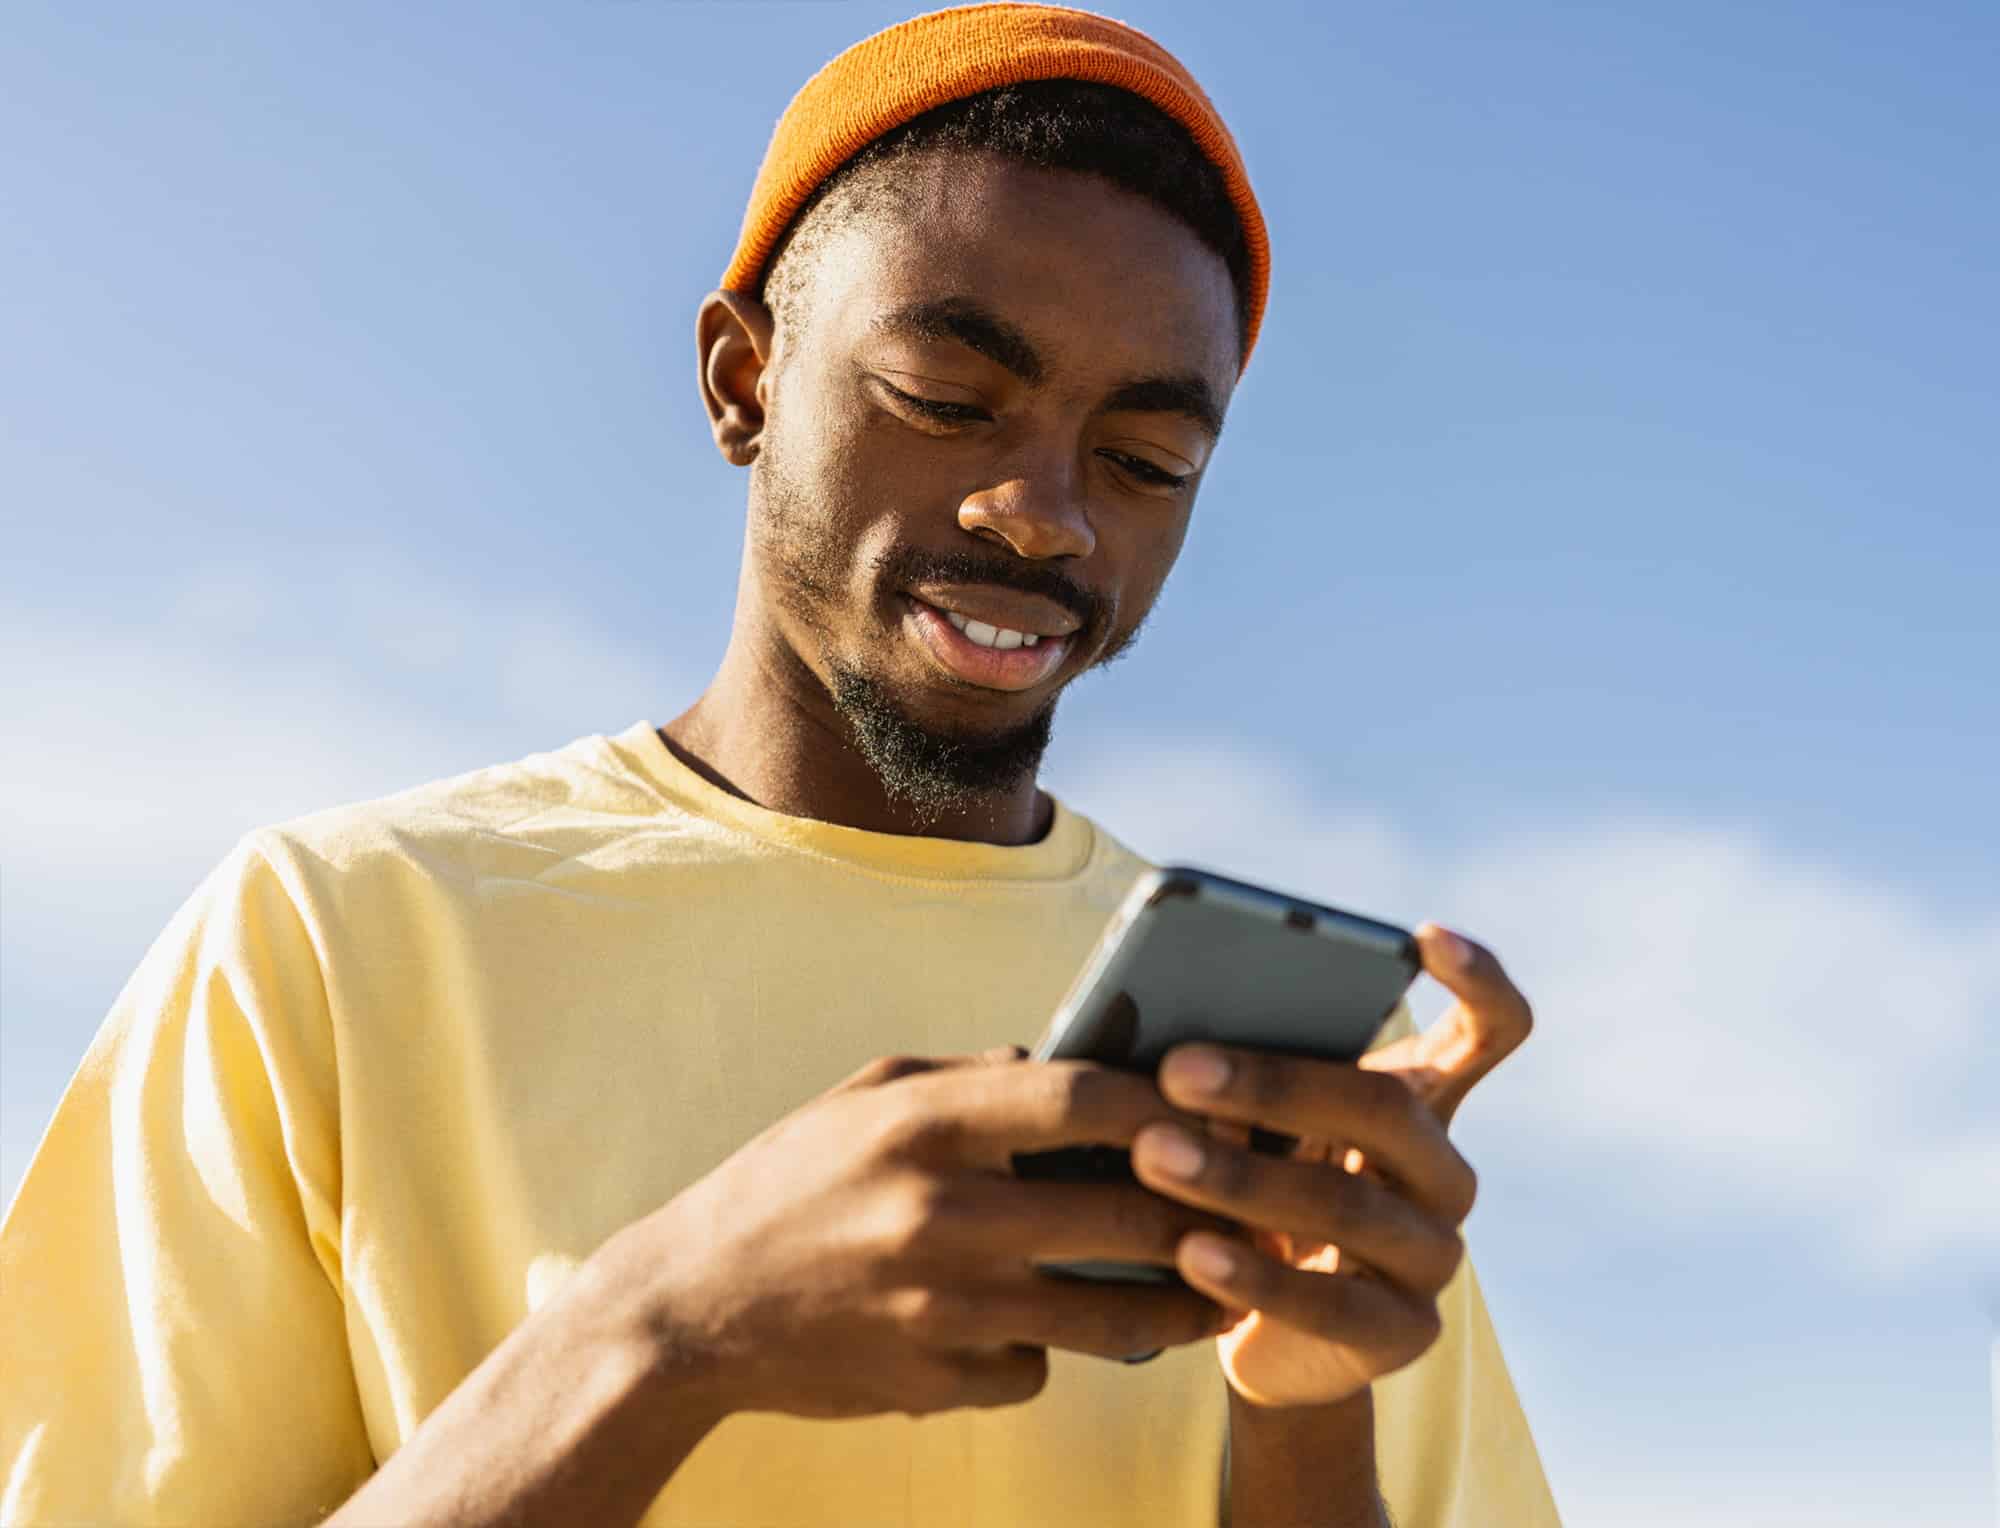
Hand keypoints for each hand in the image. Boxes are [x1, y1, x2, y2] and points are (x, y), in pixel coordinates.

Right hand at [587, 1047, 1241, 1423]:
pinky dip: (1049, 1354)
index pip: (1084, 1099)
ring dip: (1177, 1308)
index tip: (1224, 1106)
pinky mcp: (935, 1383)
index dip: (1169, 1101)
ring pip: (1111, 1319)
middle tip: (1261, 1211)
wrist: (689, 1310)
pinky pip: (1037, 1370)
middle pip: (1126, 1218)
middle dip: (1209, 1216)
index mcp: (926, 1123)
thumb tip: (1076, 1063)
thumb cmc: (789, 1182)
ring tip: (1211, 1293)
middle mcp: (940, 1214)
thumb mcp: (867, 1098)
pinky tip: (1039, 1331)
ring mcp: (941, 1310)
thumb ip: (972, 1077)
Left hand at [1131, 923, 1533, 1407]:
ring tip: (1152, 1154)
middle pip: (1386, 1110)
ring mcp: (1433, 1255)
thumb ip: (1233, 1078)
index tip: (1424, 936)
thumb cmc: (1244, 1192)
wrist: (1258, 1330)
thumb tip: (1161, 1039)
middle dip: (1273, 1083)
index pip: (1491, 1030)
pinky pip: (1331, 1305)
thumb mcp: (1242, 1126)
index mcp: (1420, 1099)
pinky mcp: (1405, 1334)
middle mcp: (1443, 1172)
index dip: (1476, 980)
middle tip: (1175, 1067)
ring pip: (1349, 1206)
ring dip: (1239, 1178)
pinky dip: (1253, 1277)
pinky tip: (1190, 1254)